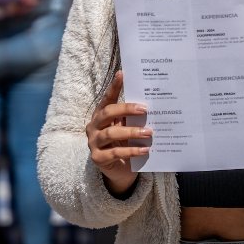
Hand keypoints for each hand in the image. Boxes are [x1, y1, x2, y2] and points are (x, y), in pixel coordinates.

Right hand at [86, 71, 149, 195]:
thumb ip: (132, 118)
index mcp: (101, 115)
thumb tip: (150, 105)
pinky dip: (131, 150)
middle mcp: (94, 126)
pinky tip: (144, 149)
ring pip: (111, 133)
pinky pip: (114, 152)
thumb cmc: (125, 143)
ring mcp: (94, 142)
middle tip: (144, 109)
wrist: (120, 170)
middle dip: (126, 109)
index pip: (107, 99)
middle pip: (107, 113)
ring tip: (149, 133)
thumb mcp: (128, 128)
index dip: (114, 87)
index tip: (122, 74)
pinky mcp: (98, 158)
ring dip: (131, 132)